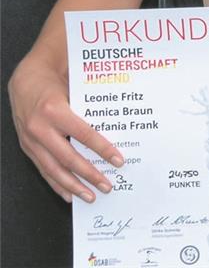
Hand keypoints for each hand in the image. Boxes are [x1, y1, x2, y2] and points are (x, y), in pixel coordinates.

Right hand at [9, 56, 122, 202]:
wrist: (25, 78)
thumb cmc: (54, 78)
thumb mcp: (74, 84)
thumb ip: (92, 102)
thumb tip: (118, 120)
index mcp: (54, 110)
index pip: (84, 134)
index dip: (102, 149)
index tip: (118, 160)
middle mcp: (40, 128)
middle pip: (68, 158)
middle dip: (90, 174)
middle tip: (107, 186)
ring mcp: (30, 140)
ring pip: (53, 170)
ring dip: (73, 186)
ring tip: (90, 196)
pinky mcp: (26, 147)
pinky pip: (43, 169)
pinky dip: (56, 184)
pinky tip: (69, 194)